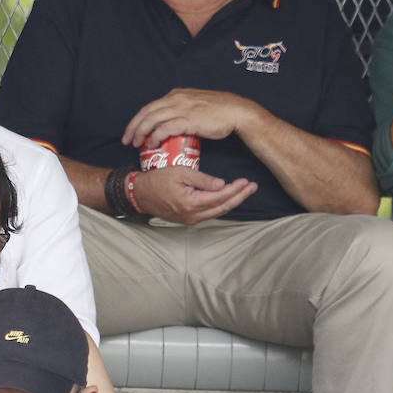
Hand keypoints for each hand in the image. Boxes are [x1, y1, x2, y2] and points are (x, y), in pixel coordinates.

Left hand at [122, 88, 258, 148]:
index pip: (150, 106)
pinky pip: (165, 128)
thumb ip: (182, 108)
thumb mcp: (195, 105)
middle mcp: (175, 99)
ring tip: (136, 144)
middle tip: (127, 141)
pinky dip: (155, 136)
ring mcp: (181, 108)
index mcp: (176, 95)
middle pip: (146, 112)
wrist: (235, 111)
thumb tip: (172, 120)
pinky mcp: (188, 120)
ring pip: (152, 119)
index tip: (131, 131)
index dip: (138, 119)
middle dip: (133, 127)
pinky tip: (152, 144)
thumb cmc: (218, 111)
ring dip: (141, 133)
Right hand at [131, 166, 256, 224]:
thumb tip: (222, 184)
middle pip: (223, 207)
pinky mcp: (188, 220)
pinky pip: (209, 214)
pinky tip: (228, 198)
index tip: (245, 181)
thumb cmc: (157, 180)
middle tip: (253, 187)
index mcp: (191, 203)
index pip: (220, 197)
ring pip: (217, 212)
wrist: (139, 194)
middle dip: (240, 197)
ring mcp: (190, 220)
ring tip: (245, 192)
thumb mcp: (180, 173)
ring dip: (232, 202)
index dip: (235, 189)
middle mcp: (192, 215)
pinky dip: (221, 206)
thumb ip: (202, 179)